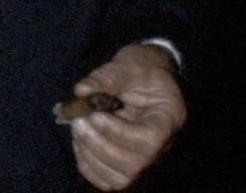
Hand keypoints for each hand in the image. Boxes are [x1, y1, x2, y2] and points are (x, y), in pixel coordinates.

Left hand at [68, 44, 185, 189]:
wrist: (144, 80)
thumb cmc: (139, 71)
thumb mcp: (127, 65)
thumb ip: (106, 77)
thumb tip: (81, 91)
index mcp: (168, 118)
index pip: (149, 140)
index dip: (119, 133)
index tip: (95, 115)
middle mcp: (160, 146)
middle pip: (134, 165)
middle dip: (99, 145)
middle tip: (78, 120)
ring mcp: (144, 160)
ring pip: (120, 178)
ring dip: (90, 155)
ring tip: (77, 126)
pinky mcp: (126, 166)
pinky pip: (107, 180)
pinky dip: (87, 165)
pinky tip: (79, 140)